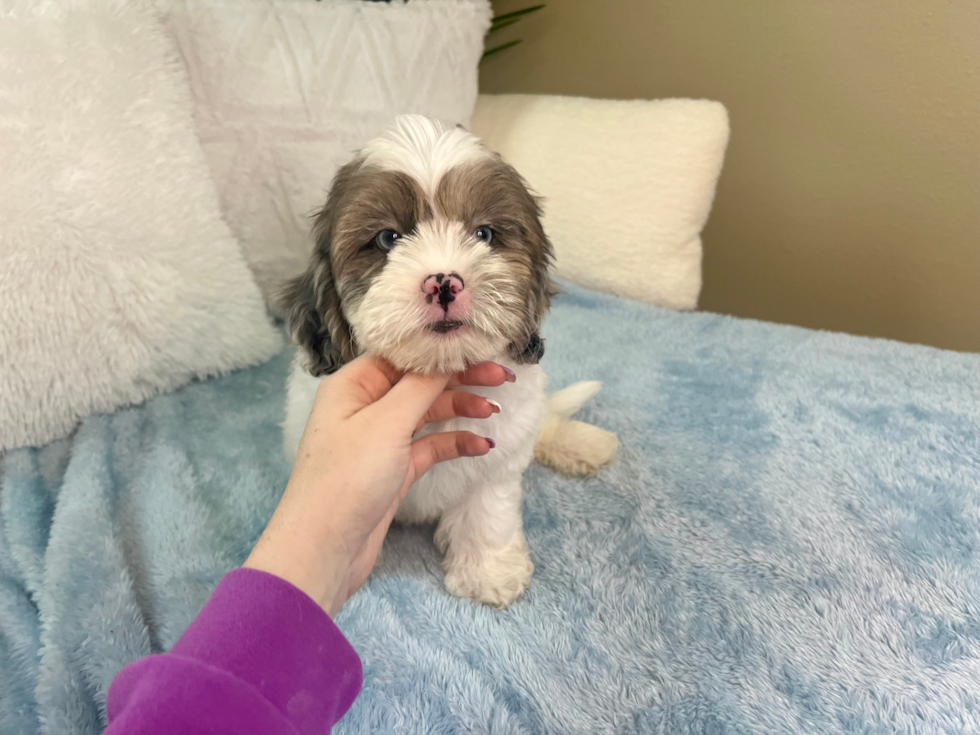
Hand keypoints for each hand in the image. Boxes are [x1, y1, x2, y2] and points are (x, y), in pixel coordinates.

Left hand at [243, 355, 512, 615]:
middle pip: (420, 381)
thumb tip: (447, 351)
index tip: (481, 346)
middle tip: (503, 376)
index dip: (442, 350)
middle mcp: (366, 406)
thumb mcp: (386, 424)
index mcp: (354, 385)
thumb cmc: (347, 478)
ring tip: (494, 410)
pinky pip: (431, 446)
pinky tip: (481, 445)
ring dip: (461, 408)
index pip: (404, 354)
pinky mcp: (394, 468)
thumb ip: (420, 385)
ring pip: (429, 412)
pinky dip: (456, 442)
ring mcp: (381, 439)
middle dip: (461, 377)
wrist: (324, 549)